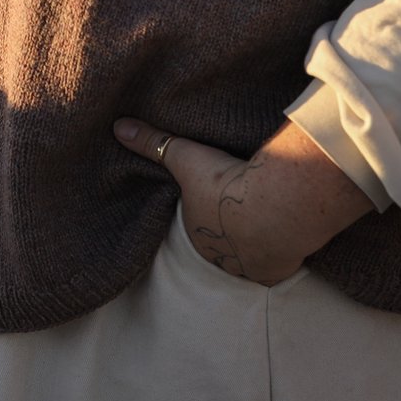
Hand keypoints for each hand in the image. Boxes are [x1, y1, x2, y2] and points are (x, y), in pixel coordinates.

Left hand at [114, 117, 375, 286]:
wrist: (274, 205)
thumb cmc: (223, 183)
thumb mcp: (184, 156)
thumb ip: (153, 142)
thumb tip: (117, 127)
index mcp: (195, 237)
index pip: (195, 225)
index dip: (202, 211)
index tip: (212, 198)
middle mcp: (220, 260)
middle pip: (222, 244)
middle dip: (227, 230)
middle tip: (238, 208)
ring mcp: (250, 269)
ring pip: (250, 257)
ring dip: (255, 241)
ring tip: (263, 219)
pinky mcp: (278, 272)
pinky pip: (277, 265)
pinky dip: (280, 252)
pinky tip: (283, 237)